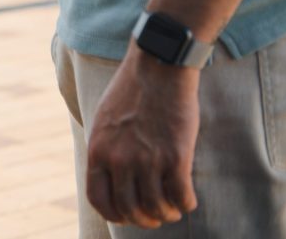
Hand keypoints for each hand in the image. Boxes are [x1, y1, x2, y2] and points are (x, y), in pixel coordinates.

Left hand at [86, 41, 199, 227]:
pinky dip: (185, 204)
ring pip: (156, 208)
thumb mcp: (104, 120)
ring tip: (172, 209)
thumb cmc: (131, 90)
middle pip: (129, 209)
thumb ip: (105, 149)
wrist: (156, 65)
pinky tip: (187, 200)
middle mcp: (119, 158)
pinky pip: (181, 197)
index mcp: (98, 150)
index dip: (114, 215)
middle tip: (155, 216)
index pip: (98, 199)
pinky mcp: (176, 155)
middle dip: (143, 219)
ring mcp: (147, 158)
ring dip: (166, 214)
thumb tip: (109, 176)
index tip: (127, 215)